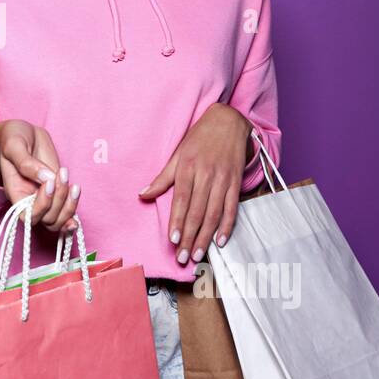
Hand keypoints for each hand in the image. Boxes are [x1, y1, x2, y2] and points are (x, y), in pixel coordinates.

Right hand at [0, 120, 79, 231]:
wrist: (24, 133)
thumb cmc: (13, 138)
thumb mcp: (14, 145)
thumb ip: (26, 162)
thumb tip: (47, 178)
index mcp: (15, 192)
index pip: (28, 215)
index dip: (41, 205)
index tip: (49, 182)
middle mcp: (30, 199)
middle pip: (47, 219)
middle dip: (59, 201)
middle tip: (62, 175)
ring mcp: (45, 197)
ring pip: (58, 220)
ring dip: (69, 206)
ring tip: (74, 185)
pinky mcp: (57, 191)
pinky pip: (66, 211)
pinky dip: (73, 209)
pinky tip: (77, 198)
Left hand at [138, 103, 251, 264]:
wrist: (229, 121)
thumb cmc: (199, 138)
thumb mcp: (178, 154)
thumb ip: (162, 177)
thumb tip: (142, 194)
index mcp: (188, 168)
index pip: (182, 200)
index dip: (178, 221)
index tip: (174, 240)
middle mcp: (206, 175)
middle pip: (197, 211)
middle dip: (190, 236)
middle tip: (184, 257)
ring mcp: (223, 179)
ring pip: (214, 213)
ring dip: (206, 236)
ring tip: (198, 254)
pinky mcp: (236, 181)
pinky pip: (232, 207)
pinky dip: (227, 225)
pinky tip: (220, 241)